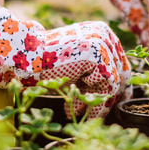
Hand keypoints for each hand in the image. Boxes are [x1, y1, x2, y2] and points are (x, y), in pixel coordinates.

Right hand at [0, 8, 129, 117]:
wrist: (27, 57)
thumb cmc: (49, 65)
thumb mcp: (78, 69)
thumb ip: (97, 77)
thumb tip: (119, 96)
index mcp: (103, 34)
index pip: (121, 64)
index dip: (119, 87)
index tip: (113, 104)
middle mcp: (105, 35)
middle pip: (120, 74)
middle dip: (107, 98)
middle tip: (93, 115)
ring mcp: (101, 42)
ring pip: (113, 82)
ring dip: (96, 103)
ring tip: (78, 113)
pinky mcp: (95, 53)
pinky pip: (105, 83)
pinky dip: (90, 98)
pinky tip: (73, 105)